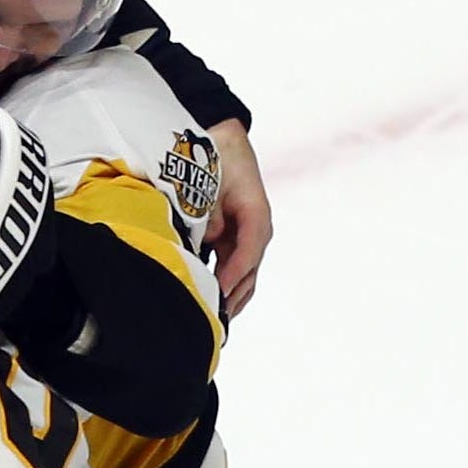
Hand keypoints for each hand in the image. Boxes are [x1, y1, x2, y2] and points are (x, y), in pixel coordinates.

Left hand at [208, 118, 271, 315]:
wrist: (225, 144)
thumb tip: (210, 241)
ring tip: (214, 323)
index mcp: (257, 215)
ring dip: (230, 300)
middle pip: (248, 272)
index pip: (249, 251)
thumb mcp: (212, 182)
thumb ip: (211, 214)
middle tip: (212, 320)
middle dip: (231, 297)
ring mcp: (249, 239)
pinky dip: (226, 291)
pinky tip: (215, 307)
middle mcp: (258, 231)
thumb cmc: (219, 160)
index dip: (234, 274)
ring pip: (245, 278)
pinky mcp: (237, 243)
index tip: (218, 293)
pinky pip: (235, 272)